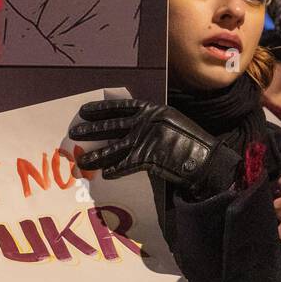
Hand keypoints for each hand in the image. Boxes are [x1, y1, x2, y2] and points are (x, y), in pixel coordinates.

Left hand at [68, 99, 240, 197]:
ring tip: (82, 162)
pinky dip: (114, 170)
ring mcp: (145, 140)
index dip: (100, 109)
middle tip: (74, 134)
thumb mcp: (171, 122)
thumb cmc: (191, 141)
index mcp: (152, 110)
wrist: (206, 158)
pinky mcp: (147, 158)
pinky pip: (124, 165)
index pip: (120, 106)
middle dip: (90, 130)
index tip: (84, 111)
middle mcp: (146, 122)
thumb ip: (152, 123)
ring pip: (112, 148)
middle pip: (111, 126)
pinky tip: (106, 175)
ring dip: (95, 156)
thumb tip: (132, 128)